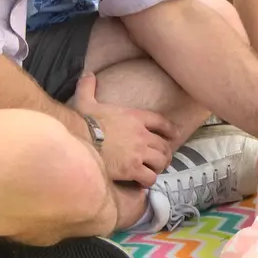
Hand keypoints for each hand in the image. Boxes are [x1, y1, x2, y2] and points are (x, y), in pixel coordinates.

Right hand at [72, 72, 178, 186]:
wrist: (81, 140)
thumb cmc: (84, 122)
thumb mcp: (86, 101)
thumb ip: (89, 87)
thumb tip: (87, 74)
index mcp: (135, 117)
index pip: (160, 122)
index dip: (170, 129)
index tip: (175, 134)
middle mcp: (142, 135)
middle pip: (164, 145)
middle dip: (165, 153)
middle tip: (161, 159)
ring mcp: (139, 153)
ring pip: (161, 162)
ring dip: (159, 167)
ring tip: (153, 171)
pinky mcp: (133, 169)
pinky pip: (149, 178)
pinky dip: (148, 181)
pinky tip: (143, 183)